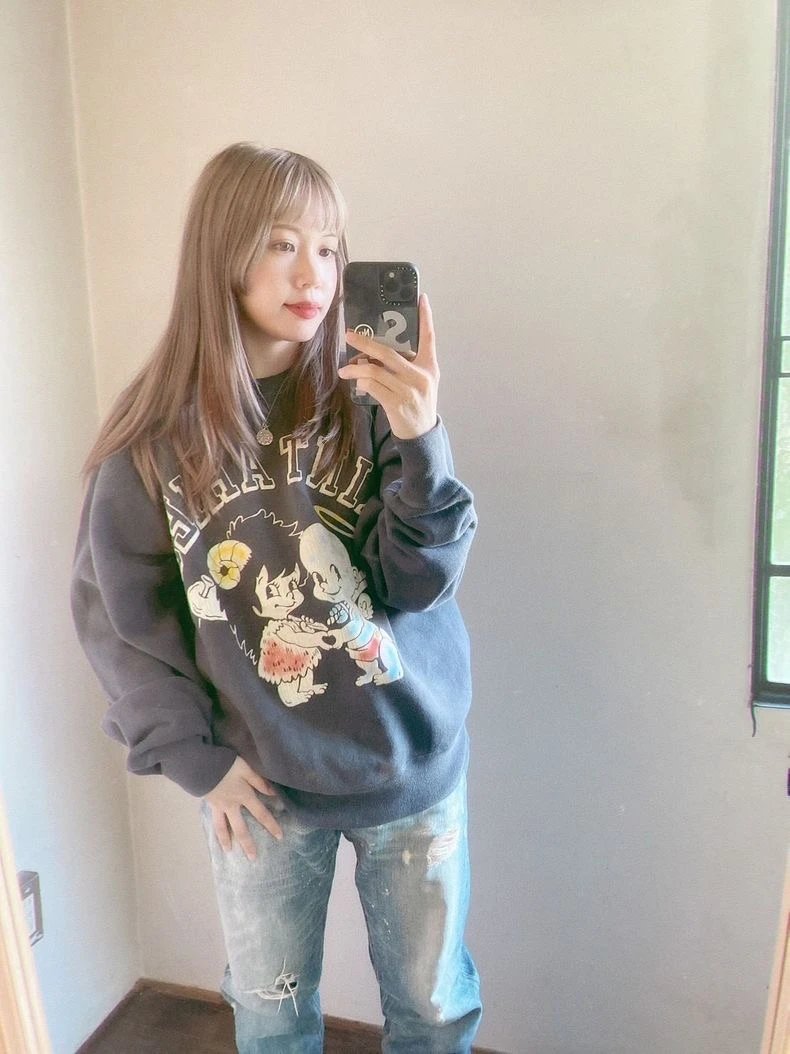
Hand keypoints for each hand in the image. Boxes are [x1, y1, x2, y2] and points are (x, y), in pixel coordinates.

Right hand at [203, 756, 282, 859]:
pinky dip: (216, 831)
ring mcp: (219, 807)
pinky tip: (216, 836)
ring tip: (229, 852)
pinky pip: (214, 821)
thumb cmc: (226, 765)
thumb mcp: (246, 769)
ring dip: (227, 841)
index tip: (279, 837)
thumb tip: (273, 794)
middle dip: (247, 844)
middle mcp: (232, 806)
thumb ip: (259, 782)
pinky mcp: (209, 805)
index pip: (261, 814)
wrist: (202, 766)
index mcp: (244, 796)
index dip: (271, 825)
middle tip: (252, 858)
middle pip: (241, 828)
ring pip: (223, 828)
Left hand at [339, 292, 438, 439]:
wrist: (421, 432)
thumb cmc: (418, 402)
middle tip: (349, 336)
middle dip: (366, 343)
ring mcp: (408, 390)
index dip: (426, 318)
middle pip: (389, 353)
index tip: (422, 298)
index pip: (429, 337)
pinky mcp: (396, 404)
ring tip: (345, 369)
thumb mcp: (421, 380)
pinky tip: (357, 383)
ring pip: (376, 371)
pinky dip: (362, 383)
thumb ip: (407, 364)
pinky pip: (373, 387)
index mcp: (429, 367)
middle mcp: (421, 376)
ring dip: (356, 368)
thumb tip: (374, 353)